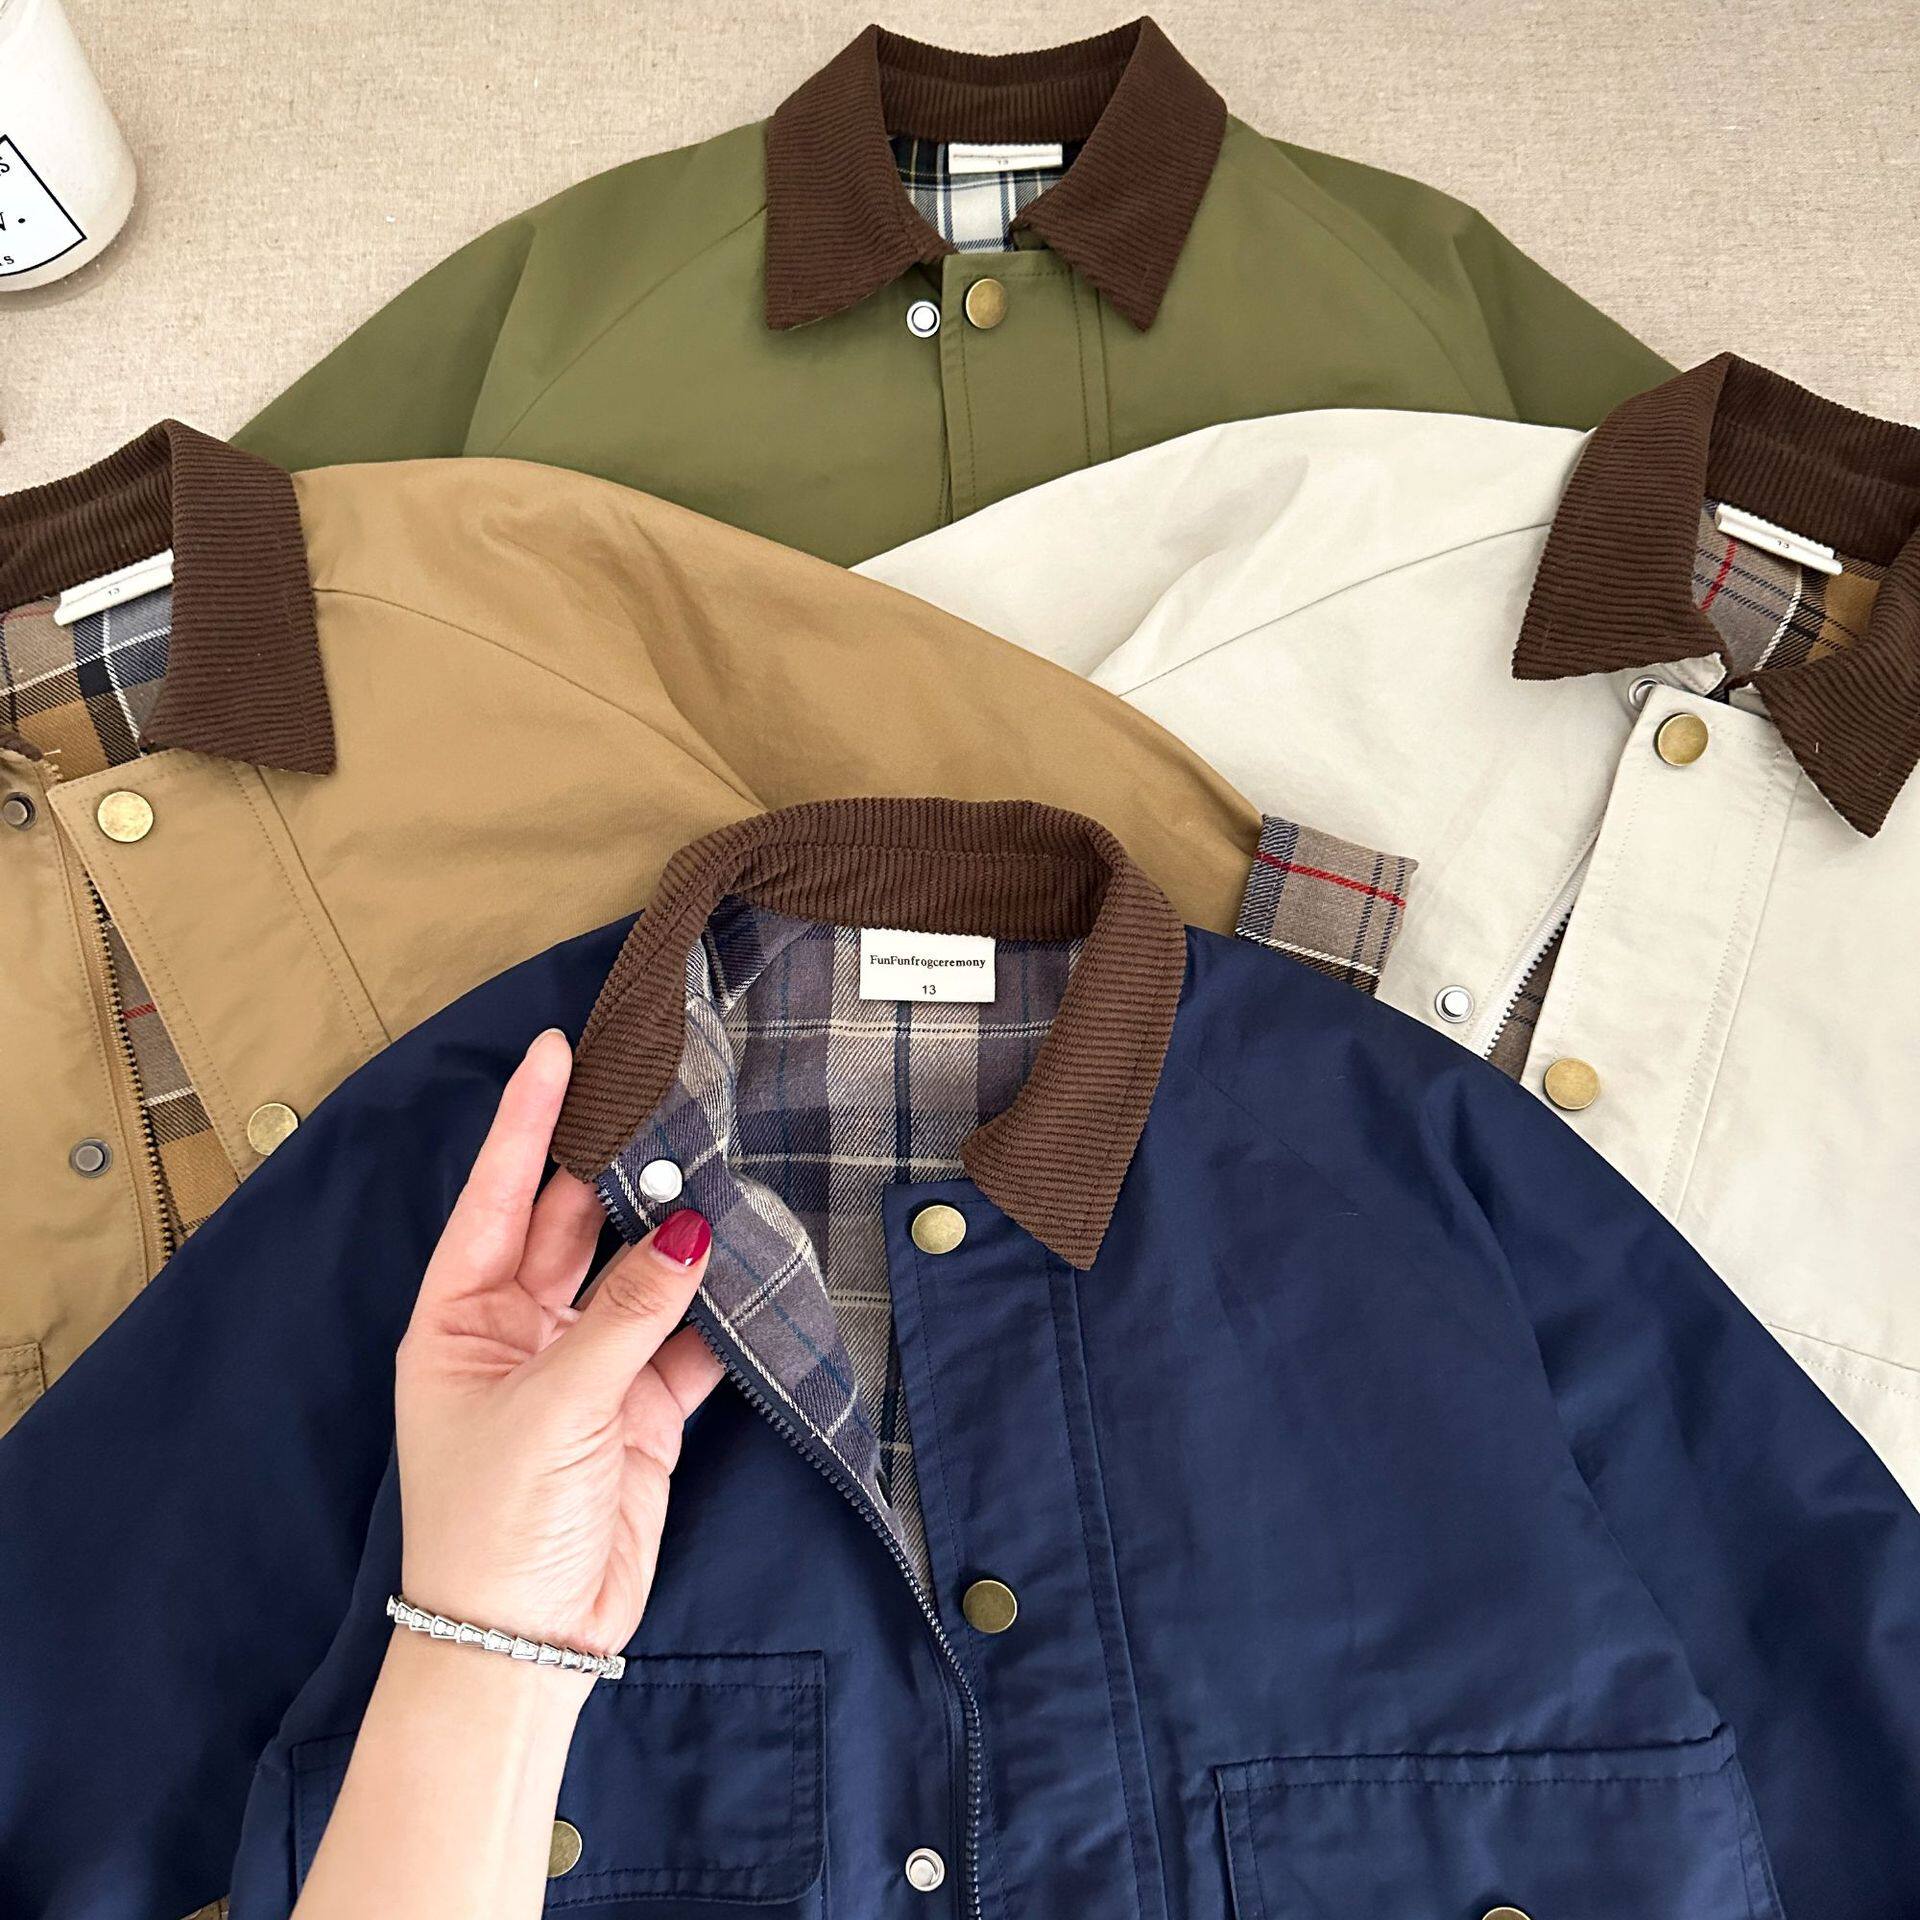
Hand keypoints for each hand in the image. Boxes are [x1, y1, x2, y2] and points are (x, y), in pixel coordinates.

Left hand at [395, 1028, 724, 1658]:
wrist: (529, 1644)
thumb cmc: (497, 1521)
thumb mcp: (552, 1406)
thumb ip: (628, 1314)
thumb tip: (690, 1232)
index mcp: (460, 1320)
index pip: (498, 1197)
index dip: (527, 1123)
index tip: (558, 1049)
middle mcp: (520, 1330)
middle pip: (575, 1226)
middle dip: (619, 1167)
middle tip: (667, 1094)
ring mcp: (585, 1367)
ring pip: (639, 1276)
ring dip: (678, 1235)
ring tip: (722, 1165)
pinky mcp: (642, 1409)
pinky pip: (685, 1338)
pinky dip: (718, 1309)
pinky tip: (751, 1264)